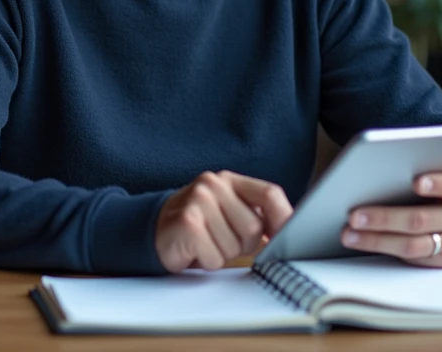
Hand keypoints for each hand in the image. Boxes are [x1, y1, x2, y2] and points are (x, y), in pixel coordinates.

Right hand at [155, 171, 293, 272]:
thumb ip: (256, 216)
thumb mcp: (228, 213)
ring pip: (234, 246)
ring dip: (222, 254)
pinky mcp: (187, 223)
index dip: (284, 219)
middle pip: (254, 228)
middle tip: (222, 241)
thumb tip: (289, 232)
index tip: (287, 239)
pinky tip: (194, 250)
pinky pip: (215, 257)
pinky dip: (207, 261)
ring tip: (206, 244)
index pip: (270, 194)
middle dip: (243, 246)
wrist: (153, 230)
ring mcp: (198, 201)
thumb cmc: (198, 226)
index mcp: (228, 180)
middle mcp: (213, 184)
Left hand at [342, 171, 441, 267]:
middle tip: (354, 216)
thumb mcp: (440, 174)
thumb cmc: (441, 188)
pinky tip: (363, 242)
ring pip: (414, 244)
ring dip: (376, 239)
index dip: (438, 183)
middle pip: (422, 219)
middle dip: (384, 218)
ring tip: (350, 234)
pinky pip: (414, 259)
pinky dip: (385, 250)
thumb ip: (419, 171)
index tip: (415, 182)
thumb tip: (375, 170)